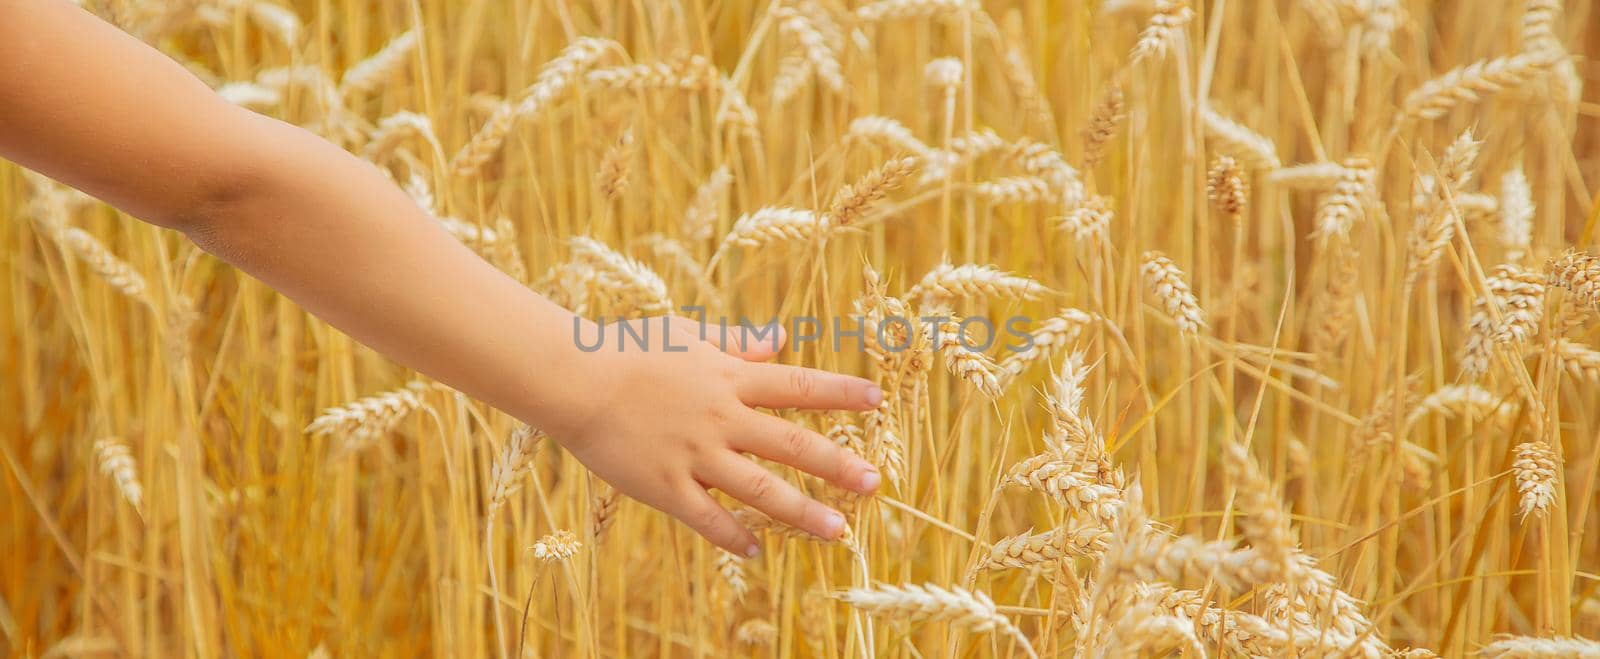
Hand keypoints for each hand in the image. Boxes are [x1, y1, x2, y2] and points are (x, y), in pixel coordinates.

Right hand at [546, 315, 882, 556]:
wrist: (573, 378)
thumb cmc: (628, 350)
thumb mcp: (688, 336)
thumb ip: (737, 343)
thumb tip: (780, 336)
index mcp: (728, 377)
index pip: (797, 384)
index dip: (840, 392)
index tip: (877, 400)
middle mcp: (721, 417)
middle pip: (791, 443)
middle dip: (837, 464)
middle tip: (874, 483)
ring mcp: (695, 454)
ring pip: (759, 488)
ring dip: (802, 511)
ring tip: (839, 531)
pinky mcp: (665, 485)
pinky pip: (706, 517)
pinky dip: (732, 536)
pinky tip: (756, 550)